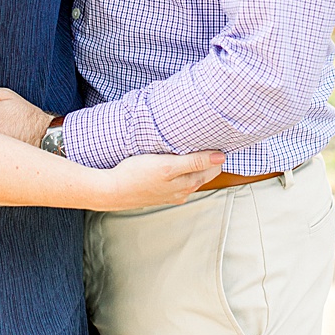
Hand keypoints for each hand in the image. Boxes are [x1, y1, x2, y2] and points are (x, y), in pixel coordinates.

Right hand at [97, 150, 226, 210]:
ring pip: (190, 178)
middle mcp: (183, 191)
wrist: (113, 190)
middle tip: (203, 141)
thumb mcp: (168, 165)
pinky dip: (180, 172)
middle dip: (206, 160)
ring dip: (192, 166)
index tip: (213, 140)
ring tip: (189, 150)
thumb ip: (195, 161)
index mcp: (189, 183)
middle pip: (203, 173)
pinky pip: (177, 182)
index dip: (215, 154)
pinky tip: (172, 166)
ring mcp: (172, 194)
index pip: (214, 168)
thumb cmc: (137, 175)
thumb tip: (221, 157)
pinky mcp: (160, 194)